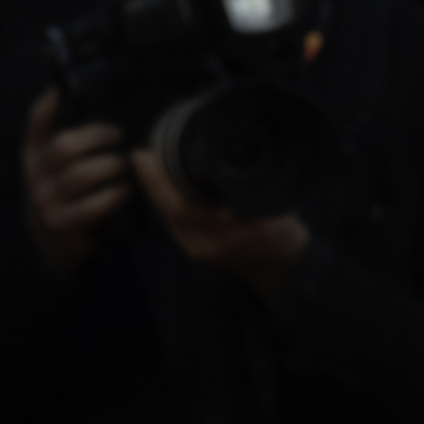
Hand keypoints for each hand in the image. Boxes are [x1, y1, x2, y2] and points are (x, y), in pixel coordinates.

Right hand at [22, 87, 133, 275]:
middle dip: (98, 136)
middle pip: (64, 146)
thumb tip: (94, 103)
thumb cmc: (64, 192)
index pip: (35, 124)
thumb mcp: (56, 165)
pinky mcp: (63, 223)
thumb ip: (70, 139)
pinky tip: (125, 190)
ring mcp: (46, 200)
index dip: (49, 105)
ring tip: (125, 165)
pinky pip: (92, 206)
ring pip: (81, 175)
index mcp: (33, 154)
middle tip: (119, 135)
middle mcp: (35, 175)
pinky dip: (114, 195)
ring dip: (111, 166)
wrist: (52, 241)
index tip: (64, 90)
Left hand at [132, 147, 309, 302]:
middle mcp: (204, 245)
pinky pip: (172, 224)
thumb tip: (217, 166)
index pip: (179, 206)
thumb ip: (245, 191)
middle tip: (141, 156)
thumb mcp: (272, 208)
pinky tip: (160, 188)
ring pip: (166, 218)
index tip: (146, 157)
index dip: (159, 182)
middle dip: (150, 183)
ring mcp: (197, 251)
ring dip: (154, 192)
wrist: (282, 268)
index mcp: (224, 235)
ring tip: (147, 166)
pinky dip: (164, 203)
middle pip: (166, 212)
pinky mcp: (194, 250)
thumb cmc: (281, 236)